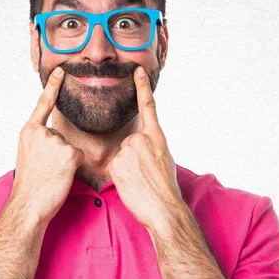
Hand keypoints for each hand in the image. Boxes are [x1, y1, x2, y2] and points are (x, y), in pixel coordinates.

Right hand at [10, 67, 84, 223]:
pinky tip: (61, 175)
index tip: (61, 70)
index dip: (53, 87)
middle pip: (62, 136)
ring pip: (71, 147)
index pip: (43, 104)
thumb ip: (39, 142)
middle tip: (46, 170)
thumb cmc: (29, 185)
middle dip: (59, 153)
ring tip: (51, 174)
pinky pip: (79, 156)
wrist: (28, 204)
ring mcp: (56, 142)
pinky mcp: (70, 153)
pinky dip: (74, 167)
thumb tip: (55, 141)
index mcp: (29, 132)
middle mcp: (41, 133)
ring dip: (66, 161)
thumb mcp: (27, 155)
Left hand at [105, 66, 182, 230]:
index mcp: (156, 137)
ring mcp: (127, 150)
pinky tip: (131, 184)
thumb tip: (141, 146)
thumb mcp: (164, 159)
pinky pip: (113, 167)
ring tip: (139, 181)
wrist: (163, 207)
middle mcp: (141, 139)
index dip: (141, 87)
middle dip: (132, 158)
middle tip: (144, 174)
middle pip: (128, 143)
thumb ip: (151, 147)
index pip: (147, 107)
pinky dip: (119, 177)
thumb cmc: (165, 188)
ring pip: (120, 156)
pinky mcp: (116, 163)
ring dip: (126, 169)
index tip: (137, 71)